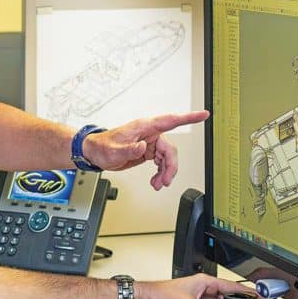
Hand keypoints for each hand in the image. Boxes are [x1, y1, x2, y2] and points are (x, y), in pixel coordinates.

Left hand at [82, 110, 209, 188]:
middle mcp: (149, 134)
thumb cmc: (102, 146)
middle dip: (170, 166)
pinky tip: (155, 180)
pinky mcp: (147, 152)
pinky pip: (161, 162)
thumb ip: (130, 149)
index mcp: (144, 127)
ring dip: (165, 172)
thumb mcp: (114, 150)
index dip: (188, 117)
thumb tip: (143, 147)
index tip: (203, 114)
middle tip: (164, 181)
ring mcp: (149, 142)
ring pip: (167, 157)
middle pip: (170, 148)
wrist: (94, 153)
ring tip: (158, 183)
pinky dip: (160, 172)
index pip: (170, 120)